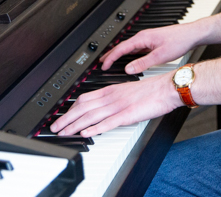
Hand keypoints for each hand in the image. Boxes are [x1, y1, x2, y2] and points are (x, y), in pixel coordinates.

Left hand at [49, 72, 180, 136]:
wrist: (166, 88)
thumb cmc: (150, 91)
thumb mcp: (126, 91)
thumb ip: (112, 98)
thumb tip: (101, 107)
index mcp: (110, 90)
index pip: (83, 99)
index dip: (69, 109)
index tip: (61, 116)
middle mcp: (111, 97)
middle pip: (82, 108)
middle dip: (66, 119)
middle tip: (55, 128)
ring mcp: (118, 106)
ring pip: (91, 116)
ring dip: (75, 125)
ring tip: (64, 133)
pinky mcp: (127, 115)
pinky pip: (108, 122)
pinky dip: (95, 128)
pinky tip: (86, 133)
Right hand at [100, 23, 202, 72]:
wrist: (192, 34)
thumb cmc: (179, 41)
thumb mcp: (160, 56)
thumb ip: (143, 63)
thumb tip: (129, 69)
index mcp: (142, 38)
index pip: (121, 48)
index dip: (110, 58)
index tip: (103, 65)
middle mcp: (143, 36)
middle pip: (122, 46)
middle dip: (110, 54)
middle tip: (101, 63)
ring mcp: (147, 38)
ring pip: (129, 47)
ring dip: (119, 54)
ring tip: (111, 62)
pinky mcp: (152, 41)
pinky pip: (136, 48)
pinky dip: (129, 54)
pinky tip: (129, 60)